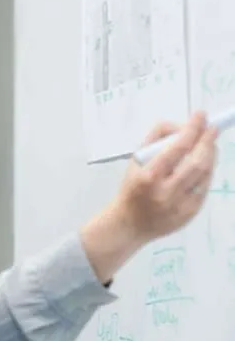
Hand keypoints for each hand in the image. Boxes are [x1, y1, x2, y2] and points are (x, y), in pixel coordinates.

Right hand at [81, 111, 217, 283]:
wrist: (128, 224)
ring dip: (210, 155)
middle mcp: (165, 192)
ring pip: (205, 174)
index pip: (177, 148)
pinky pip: (204, 187)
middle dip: (208, 142)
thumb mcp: (135, 162)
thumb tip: (180, 126)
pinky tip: (202, 165)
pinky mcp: (190, 213)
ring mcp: (180, 205)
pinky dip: (206, 172)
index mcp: (148, 177)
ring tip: (208, 145)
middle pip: (197, 162)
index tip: (200, 116)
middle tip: (212, 129)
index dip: (192, 129)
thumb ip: (155, 140)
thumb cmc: (132, 189)